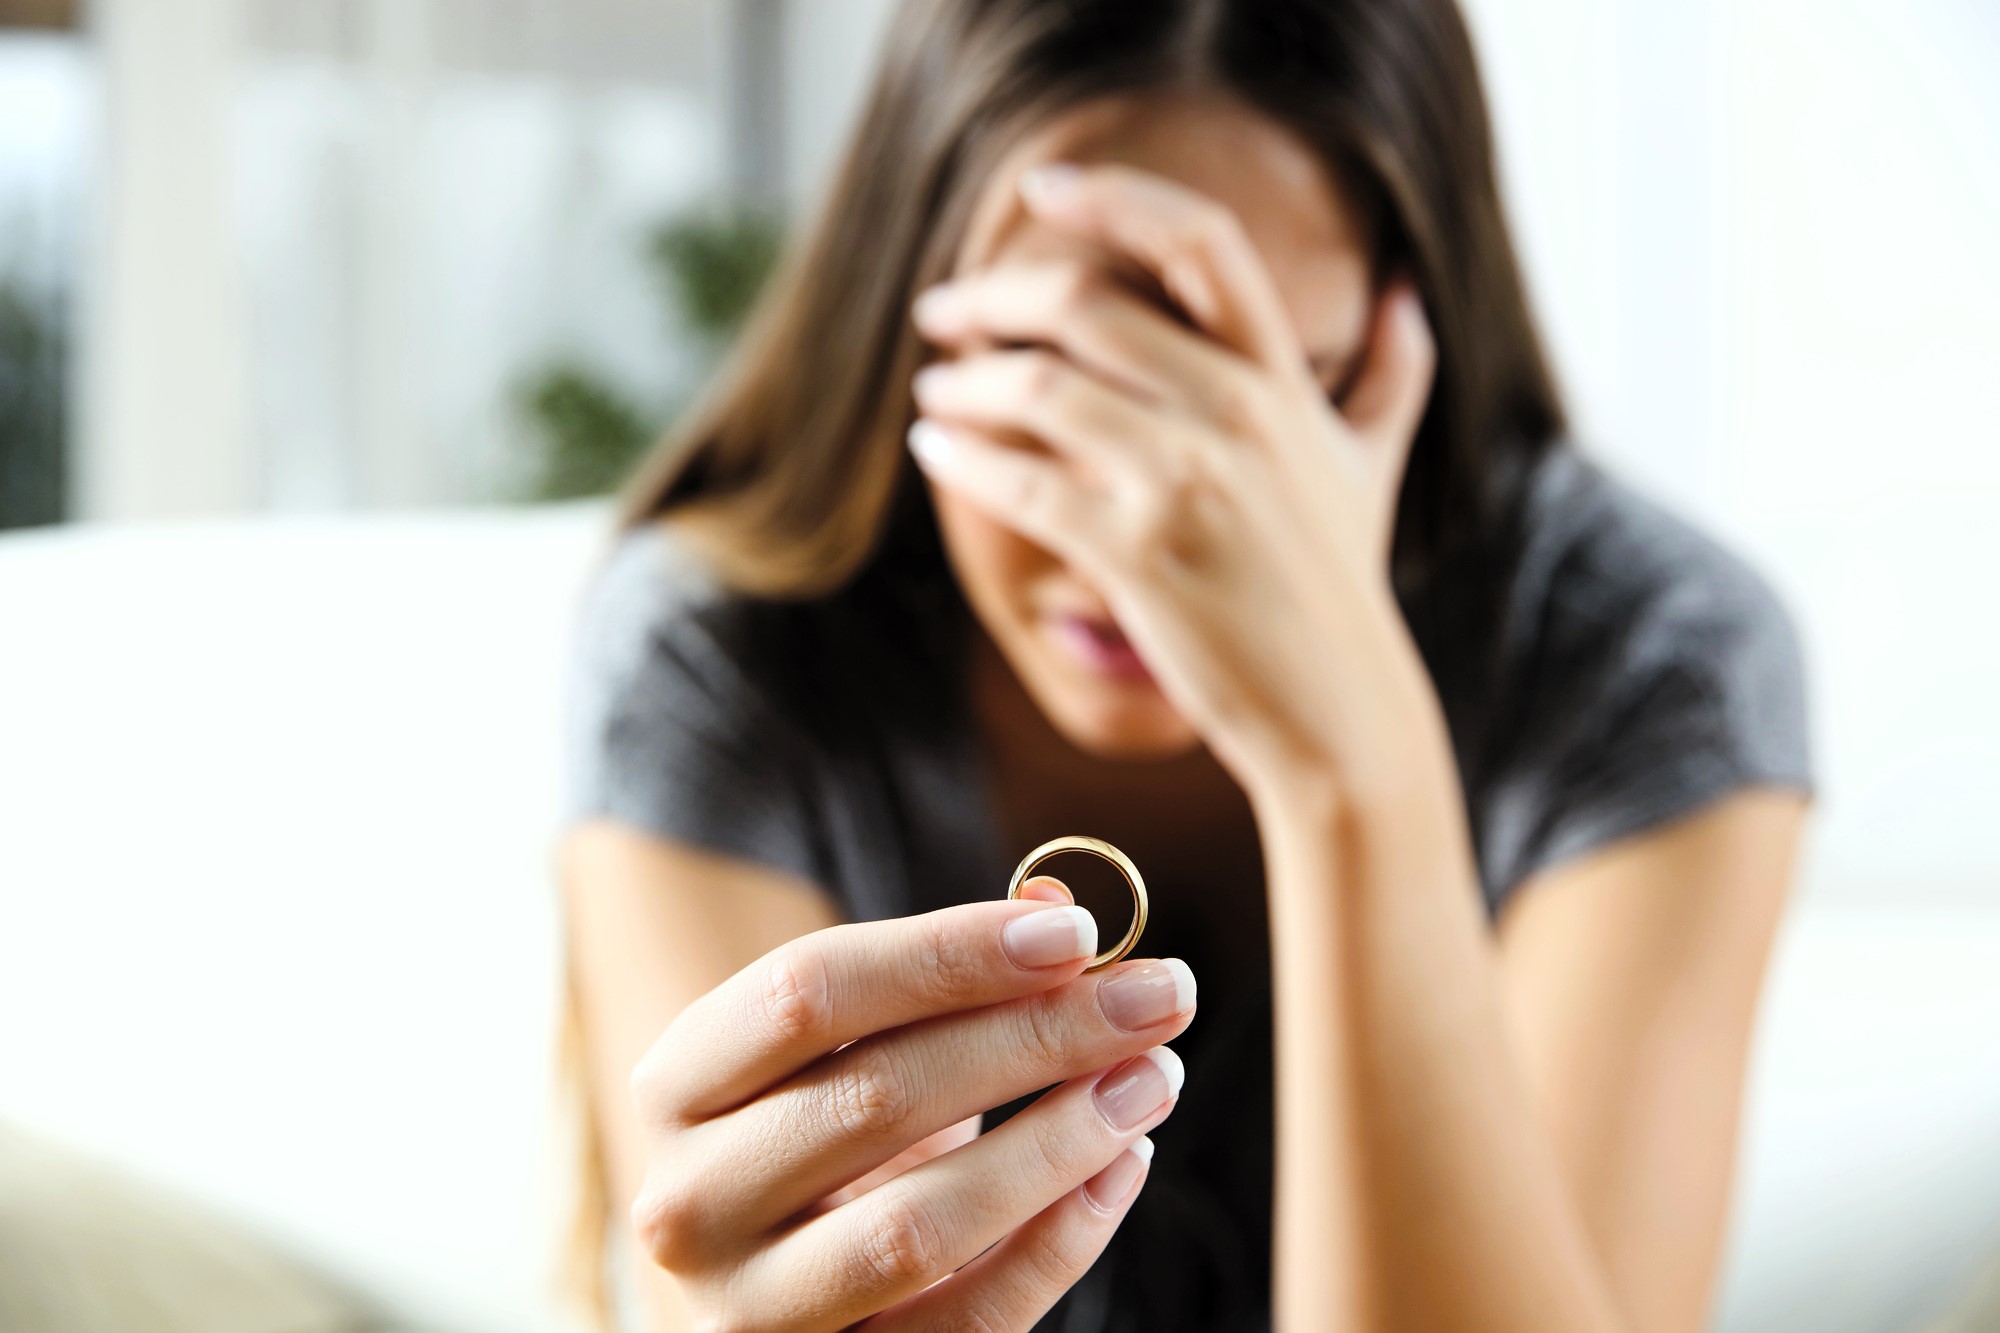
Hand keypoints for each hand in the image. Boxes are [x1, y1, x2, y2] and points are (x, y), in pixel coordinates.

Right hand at [628, 886, 1195, 1330]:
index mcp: (677, 1084)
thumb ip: (938, 974)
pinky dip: (1060, 1243)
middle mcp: (690, 1202)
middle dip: (1039, 1035)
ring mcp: (752, 1310)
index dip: (948, 953)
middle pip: (878, 1094)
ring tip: (1154, 1078)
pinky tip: (1125, 1166)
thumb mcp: (851, 1050)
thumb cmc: (818, 1139)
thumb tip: (1055, 908)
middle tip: (1160, 997)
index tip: (1077, 933)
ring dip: (1060, 1140)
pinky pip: (971, 1322)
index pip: (807, 992)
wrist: (763, 1288)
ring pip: (923, 1224)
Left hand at [906, 161, 1439, 802]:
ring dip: (965, 380)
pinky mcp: (1140, 555)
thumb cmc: (1340, 586)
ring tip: (933, 390)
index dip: (1114, 198)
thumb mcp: (1372, 467)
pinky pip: (1024, 482)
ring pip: (1041, 387)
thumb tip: (1405, 291)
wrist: (1340, 712)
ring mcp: (1188, 483)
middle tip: (944, 310)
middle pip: (1088, 303)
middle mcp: (1238, 413)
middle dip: (996, 296)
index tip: (1040, 190)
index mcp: (1283, 380)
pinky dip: (964, 455)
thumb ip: (1391, 372)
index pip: (1201, 242)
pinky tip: (934, 447)